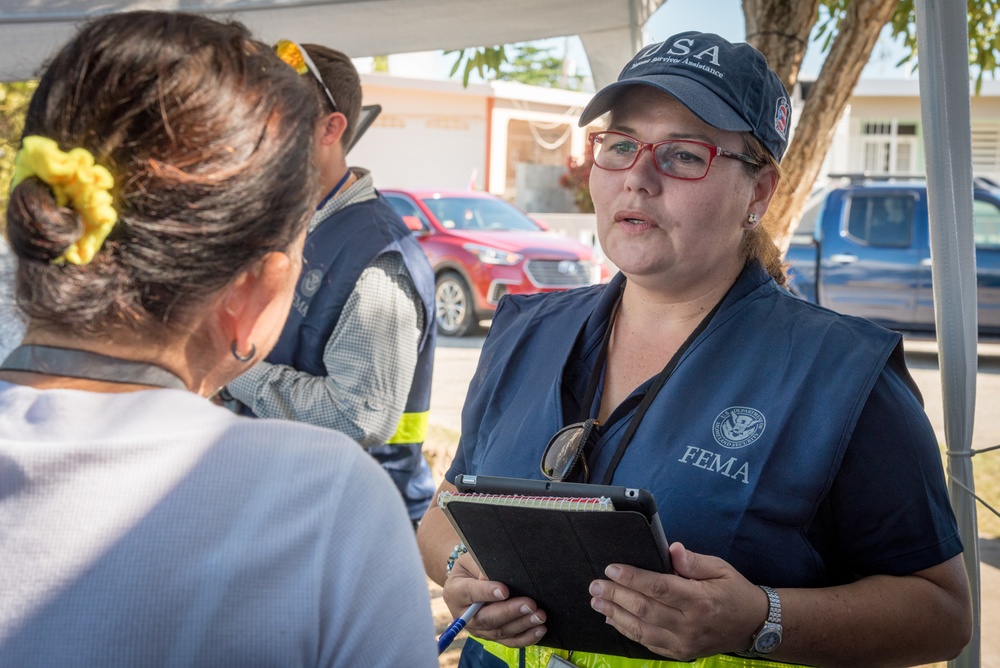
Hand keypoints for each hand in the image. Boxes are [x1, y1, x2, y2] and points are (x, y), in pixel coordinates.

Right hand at [442, 553, 547, 647]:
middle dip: (510, 611)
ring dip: (522, 624)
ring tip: (539, 616)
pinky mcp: (491, 636)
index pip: (470, 593)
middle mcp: (464, 616)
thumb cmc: (471, 568)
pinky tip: (539, 630)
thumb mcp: (471, 560)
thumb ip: (481, 567)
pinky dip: (525, 638)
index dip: (487, 592)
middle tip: (530, 604)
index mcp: (454, 592)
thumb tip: (497, 578)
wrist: (467, 581)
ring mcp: (478, 629)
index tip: (505, 590)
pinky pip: (509, 641)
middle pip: (487, 618)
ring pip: (500, 631)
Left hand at [588, 542, 765, 660]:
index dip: (632, 578)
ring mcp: (683, 643)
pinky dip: (627, 631)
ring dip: (615, 615)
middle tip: (595, 584)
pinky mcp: (680, 653)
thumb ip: (693, 561)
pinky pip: (648, 643)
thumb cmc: (734, 592)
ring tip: (597, 601)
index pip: (659, 588)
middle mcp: (689, 625)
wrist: (753, 626)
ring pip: (641, 630)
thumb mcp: (720, 569)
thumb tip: (672, 549)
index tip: (611, 568)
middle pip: (645, 609)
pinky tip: (613, 619)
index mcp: (699, 600)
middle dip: (616, 595)